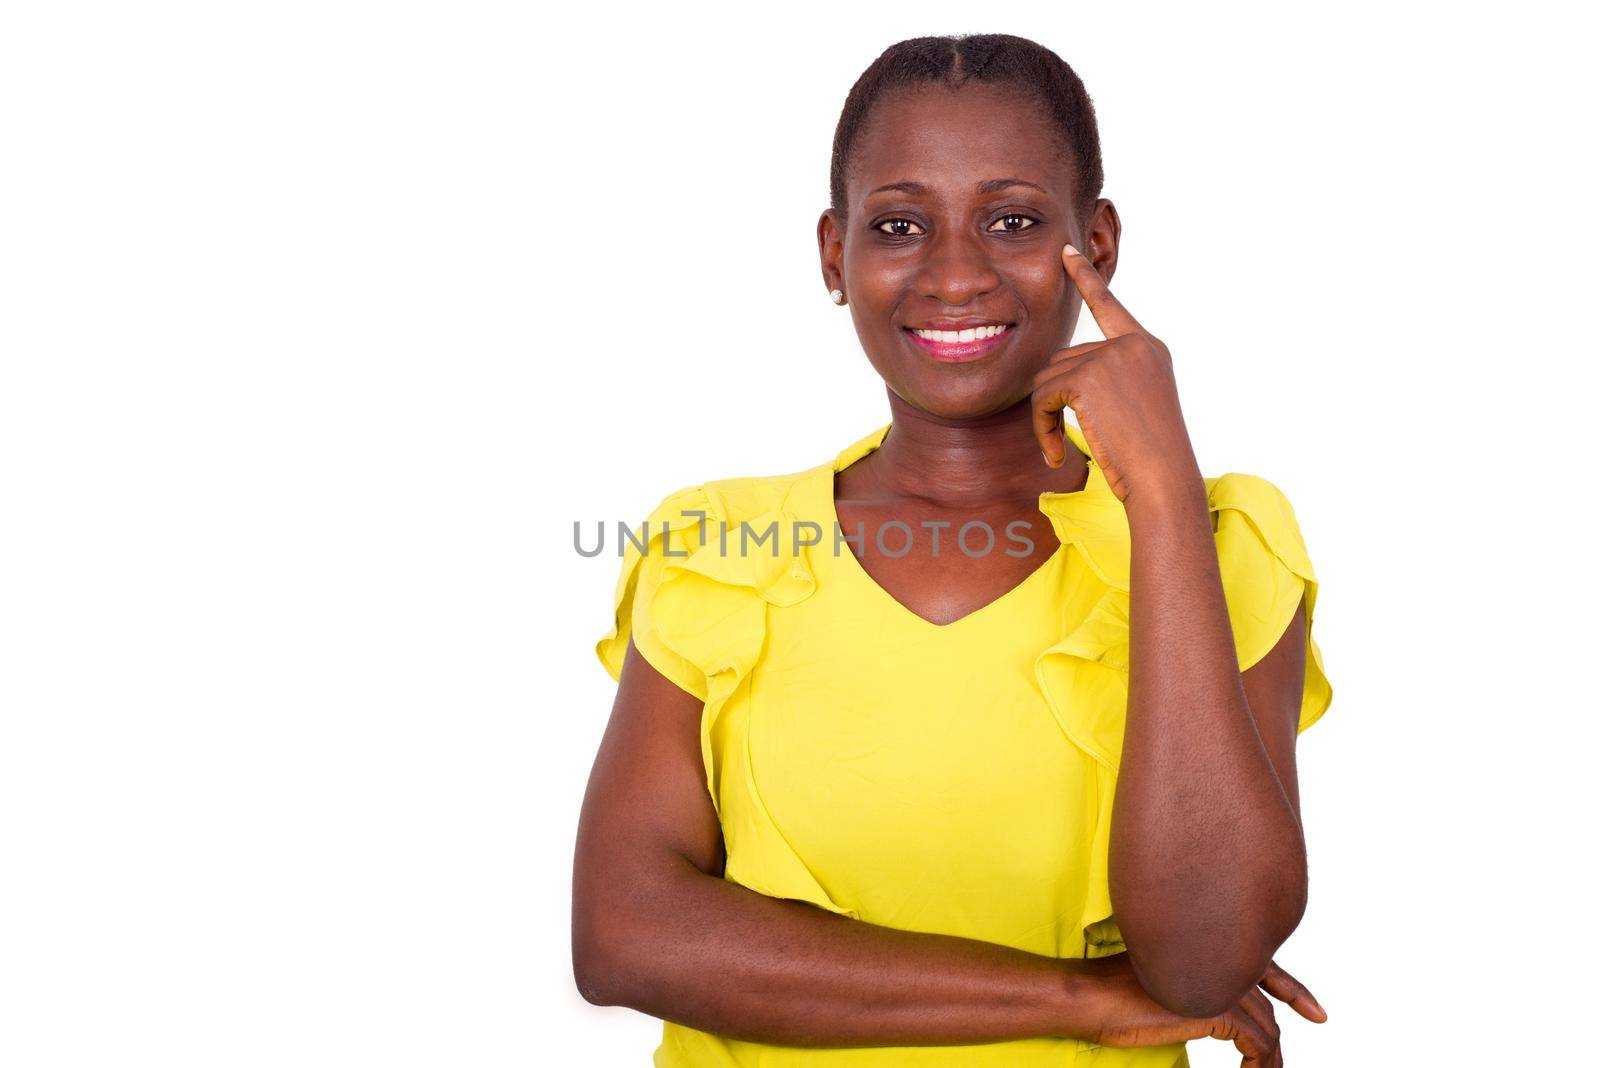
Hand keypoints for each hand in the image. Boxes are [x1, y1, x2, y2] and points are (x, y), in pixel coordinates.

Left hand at [1032, 244, 1201, 505]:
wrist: (1163, 479)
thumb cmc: (1149, 459)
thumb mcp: (1133, 409)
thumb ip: (1102, 380)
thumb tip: (1051, 375)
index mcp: (1147, 348)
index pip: (1109, 306)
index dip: (1085, 278)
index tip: (1066, 253)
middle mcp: (1132, 344)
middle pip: (1063, 359)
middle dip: (1054, 402)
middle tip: (1058, 443)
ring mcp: (1113, 356)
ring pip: (1048, 378)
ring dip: (1044, 417)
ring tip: (1059, 450)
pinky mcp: (1090, 375)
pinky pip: (1042, 396)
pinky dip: (1040, 427)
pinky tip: (1056, 453)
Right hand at [1076, 953, 1326, 1066]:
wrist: (1091, 997)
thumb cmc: (1115, 994)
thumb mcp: (1165, 987)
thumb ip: (1195, 988)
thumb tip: (1214, 1013)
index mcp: (1210, 950)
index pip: (1268, 969)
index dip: (1296, 992)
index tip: (1318, 1015)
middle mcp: (1223, 961)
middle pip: (1268, 1009)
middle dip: (1276, 1047)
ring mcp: (1221, 982)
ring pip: (1267, 1029)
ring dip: (1268, 1061)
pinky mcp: (1217, 1007)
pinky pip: (1258, 1044)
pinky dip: (1261, 1065)